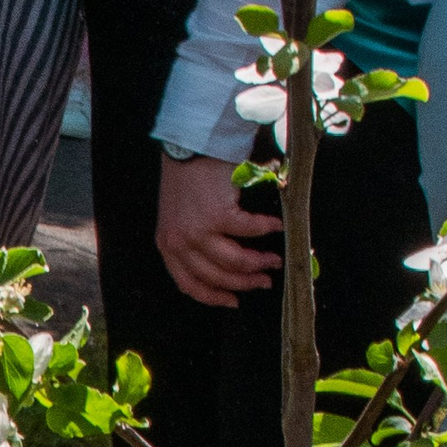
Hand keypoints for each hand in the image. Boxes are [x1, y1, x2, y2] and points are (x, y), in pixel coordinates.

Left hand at [156, 151, 282, 307]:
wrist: (191, 145)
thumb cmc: (188, 177)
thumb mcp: (178, 217)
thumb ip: (192, 242)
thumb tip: (225, 264)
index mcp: (168, 245)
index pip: (189, 284)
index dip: (213, 296)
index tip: (233, 301)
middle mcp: (180, 242)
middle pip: (216, 276)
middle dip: (244, 283)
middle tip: (265, 281)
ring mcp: (198, 230)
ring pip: (234, 261)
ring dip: (259, 263)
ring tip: (274, 261)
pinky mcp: (218, 215)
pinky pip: (249, 231)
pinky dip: (267, 229)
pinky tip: (278, 227)